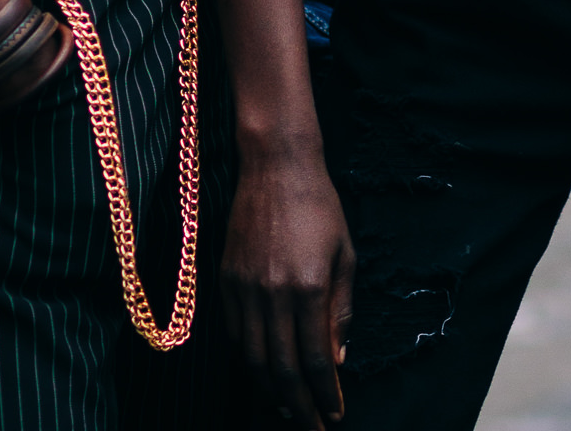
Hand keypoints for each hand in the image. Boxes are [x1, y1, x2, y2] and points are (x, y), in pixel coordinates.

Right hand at [224, 149, 352, 426]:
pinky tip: (262, 371)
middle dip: (298, 406)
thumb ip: (341, 309)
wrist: (275, 166)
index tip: (335, 414)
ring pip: (252, 357)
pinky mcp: (225, 279)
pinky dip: (247, 359)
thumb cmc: (319, 208)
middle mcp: (273, 293)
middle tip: (311, 427)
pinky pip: (233, 333)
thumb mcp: (345, 256)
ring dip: (270, 390)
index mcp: (309, 288)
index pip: (316, 359)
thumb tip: (338, 358)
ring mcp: (244, 288)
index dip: (326, 393)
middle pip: (281, 368)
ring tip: (287, 410)